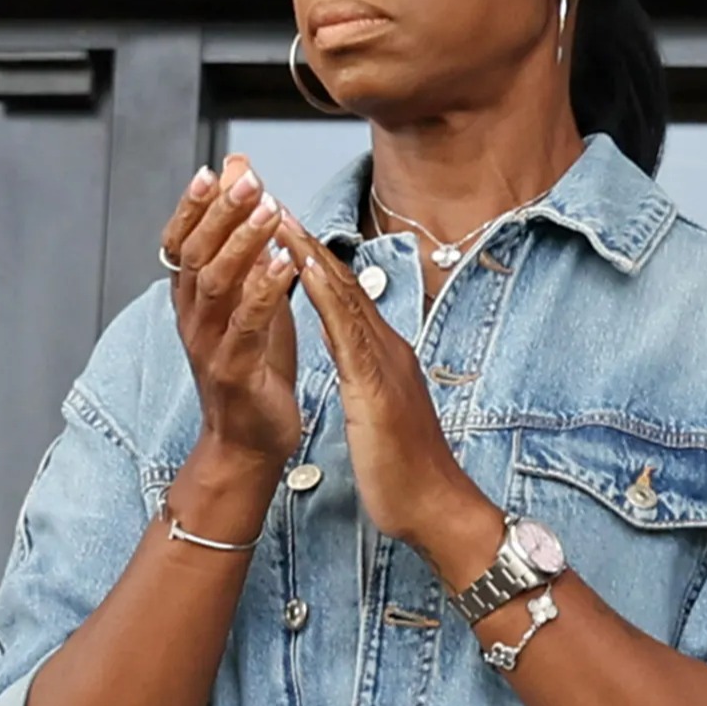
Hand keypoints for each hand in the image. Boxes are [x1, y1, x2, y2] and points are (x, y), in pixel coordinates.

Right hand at [161, 159, 301, 469]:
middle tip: (246, 180)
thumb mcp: (249, 295)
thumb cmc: (253, 362)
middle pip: (197, 254)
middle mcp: (192, 316)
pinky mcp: (233, 369)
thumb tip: (243, 179)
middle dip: (221, 213)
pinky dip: (264, 291)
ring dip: (242, 244)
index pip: (181, 241)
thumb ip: (243, 242)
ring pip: (217, 284)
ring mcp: (208, 343)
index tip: (215, 170)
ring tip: (268, 210)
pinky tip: (284, 264)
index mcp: (193, 297)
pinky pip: (246, 324)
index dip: (193, 206)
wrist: (249, 439)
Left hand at [275, 213, 501, 577]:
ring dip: (307, 251)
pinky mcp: (376, 384)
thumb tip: (359, 367)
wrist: (439, 508)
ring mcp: (384, 362)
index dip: (309, 257)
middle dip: (303, 238)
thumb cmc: (409, 472)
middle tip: (268, 197)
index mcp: (381, 357)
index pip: (340, 296)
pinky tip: (302, 267)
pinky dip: (322, 292)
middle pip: (340, 281)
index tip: (278, 224)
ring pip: (341, 294)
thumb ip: (370, 385)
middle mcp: (385, 348)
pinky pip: (344, 329)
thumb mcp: (381, 416)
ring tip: (275, 214)